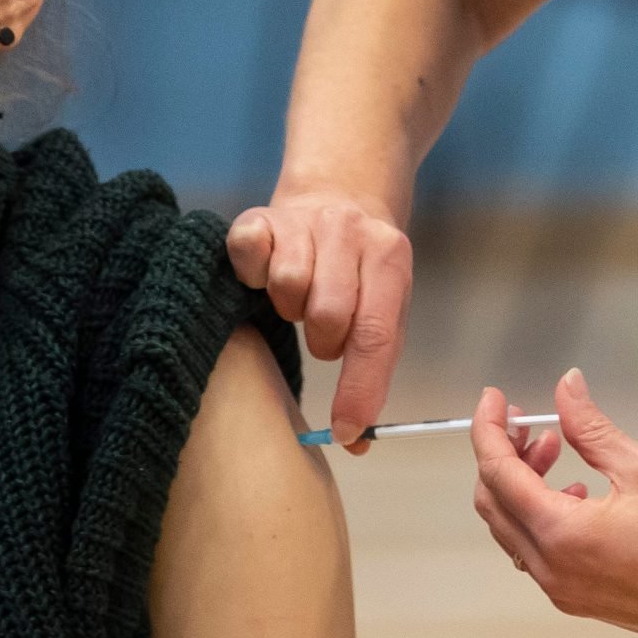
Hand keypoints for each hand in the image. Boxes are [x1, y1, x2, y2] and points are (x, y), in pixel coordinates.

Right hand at [226, 188, 412, 451]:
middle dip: (324, 341)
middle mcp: (347, 229)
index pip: (375, 334)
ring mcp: (302, 219)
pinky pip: (248, 256)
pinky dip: (253, 276)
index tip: (347, 431)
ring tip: (300, 297)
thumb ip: (374, 373)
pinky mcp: (257, 218)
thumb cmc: (361, 272)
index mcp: (389, 256)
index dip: (358, 389)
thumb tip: (355, 442)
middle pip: (328, 313)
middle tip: (324, 332)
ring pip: (287, 285)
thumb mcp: (385, 309)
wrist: (338, 195)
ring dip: (289, 306)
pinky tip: (266, 274)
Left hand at [470, 369, 637, 637]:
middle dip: (504, 455)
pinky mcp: (579, 597)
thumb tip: (567, 393)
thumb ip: (592, 428)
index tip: (494, 402)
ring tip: (557, 451)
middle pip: (495, 503)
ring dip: (523, 485)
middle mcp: (553, 569)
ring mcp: (564, 589)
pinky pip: (537, 552)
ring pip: (513, 528)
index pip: (498, 473)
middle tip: (528, 424)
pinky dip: (541, 514)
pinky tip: (577, 492)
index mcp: (562, 535)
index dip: (489, 430)